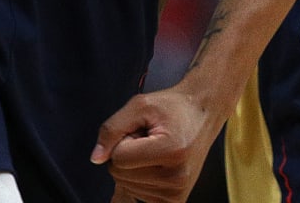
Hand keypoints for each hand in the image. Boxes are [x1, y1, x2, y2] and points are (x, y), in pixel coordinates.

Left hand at [92, 86, 220, 202]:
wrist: (203, 114)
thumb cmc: (173, 108)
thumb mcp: (140, 105)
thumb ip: (112, 129)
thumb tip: (96, 158)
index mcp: (171, 151)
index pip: (119, 158)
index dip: (124, 139)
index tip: (143, 130)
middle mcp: (176, 177)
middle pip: (120, 174)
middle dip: (128, 154)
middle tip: (150, 139)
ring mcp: (177, 192)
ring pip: (126, 186)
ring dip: (135, 166)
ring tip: (156, 150)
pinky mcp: (175, 200)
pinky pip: (137, 198)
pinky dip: (138, 182)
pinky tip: (153, 168)